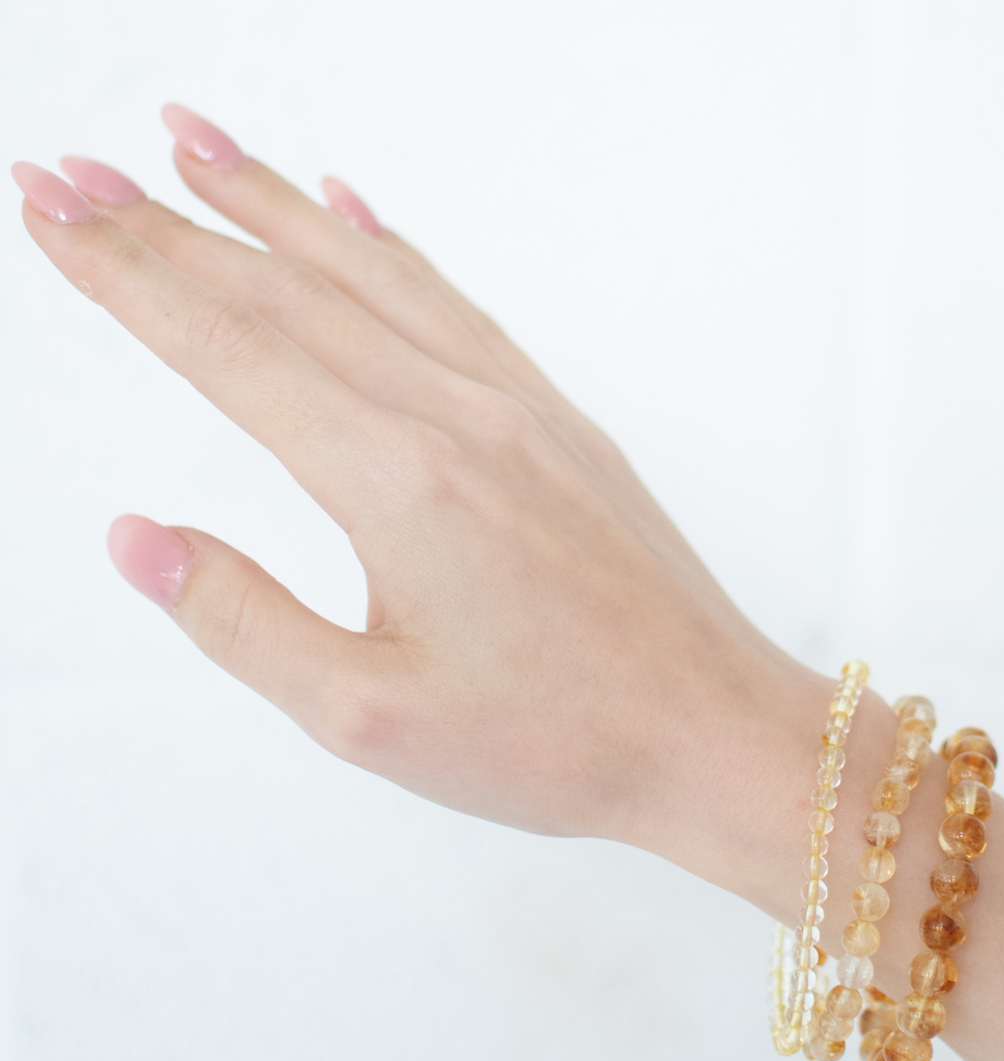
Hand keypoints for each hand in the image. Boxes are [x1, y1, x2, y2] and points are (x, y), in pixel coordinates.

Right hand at [13, 107, 832, 886]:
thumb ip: (244, 621)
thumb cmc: (556, 742)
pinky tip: (353, 213)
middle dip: (168, 225)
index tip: (50, 209)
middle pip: (286, 292)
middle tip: (72, 169)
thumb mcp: (370, 718)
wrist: (709, 730)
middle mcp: (455, 417)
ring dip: (274, 207)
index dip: (127, 276)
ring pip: (373, 277)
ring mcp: (518, 409)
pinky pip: (457, 306)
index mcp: (396, 481)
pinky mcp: (562, 423)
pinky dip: (390, 250)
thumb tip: (138, 538)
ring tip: (194, 144)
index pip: (229, 348)